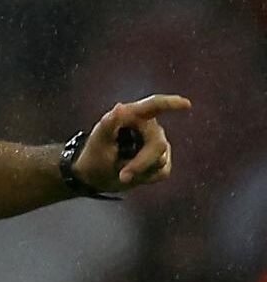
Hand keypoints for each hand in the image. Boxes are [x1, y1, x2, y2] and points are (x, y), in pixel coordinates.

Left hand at [73, 94, 191, 192]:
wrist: (96, 176)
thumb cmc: (94, 154)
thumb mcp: (98, 139)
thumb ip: (109, 124)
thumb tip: (120, 107)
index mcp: (132, 116)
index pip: (154, 106)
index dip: (171, 104)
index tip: (186, 104)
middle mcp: (149, 128)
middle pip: (157, 144)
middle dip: (141, 163)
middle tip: (123, 176)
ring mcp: (157, 144)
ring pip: (160, 160)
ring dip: (139, 171)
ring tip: (121, 170)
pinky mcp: (162, 160)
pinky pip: (162, 172)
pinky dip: (146, 178)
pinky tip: (134, 175)